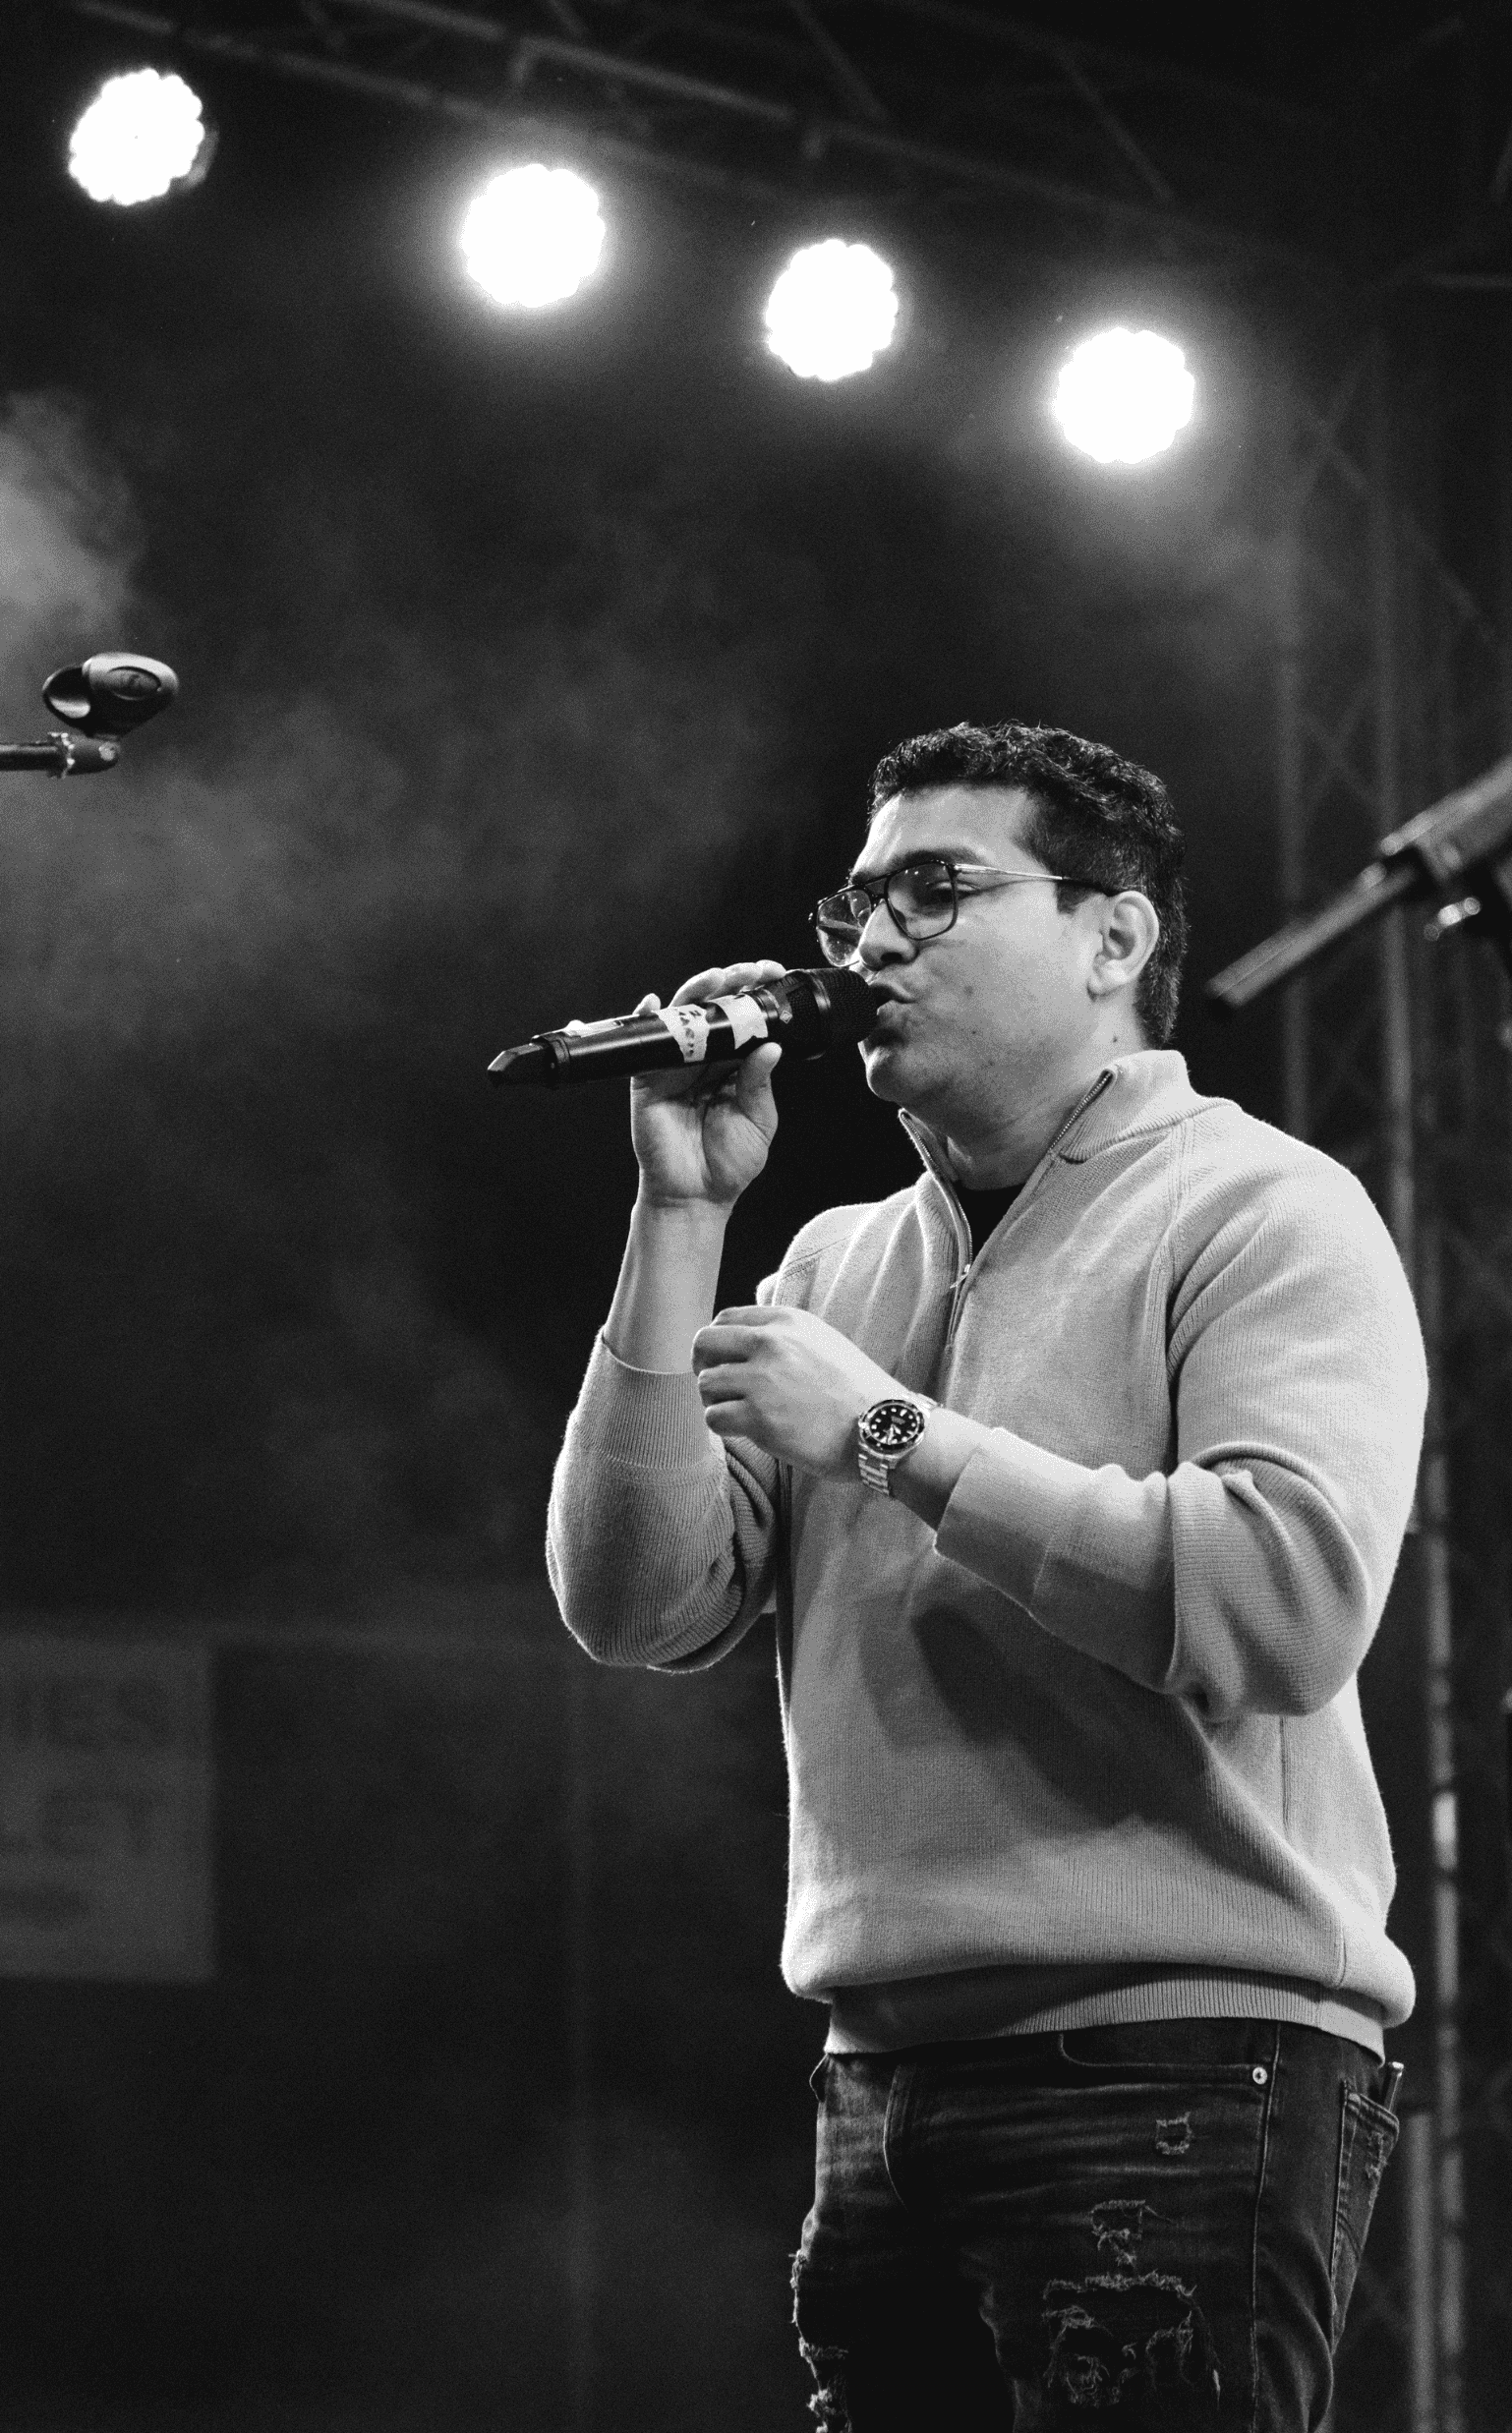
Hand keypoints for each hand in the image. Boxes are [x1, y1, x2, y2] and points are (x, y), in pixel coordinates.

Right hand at [629, 960, 788, 1210]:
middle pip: (713, 1009)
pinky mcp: (648, 1080)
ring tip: (717, 977)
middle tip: (751, 970)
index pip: (743, 1020)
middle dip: (731, 983)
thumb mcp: (759, 1119)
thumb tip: (771, 1046)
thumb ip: (760, 1082)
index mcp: (732, 1066)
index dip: (755, 994)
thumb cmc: (729, 1163)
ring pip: (683, 1017)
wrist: (697, 1196)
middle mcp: (704, 1060)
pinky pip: (646, 1043)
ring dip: (698, 991)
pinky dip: (649, 1018)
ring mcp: (674, 1066)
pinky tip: (657, 1002)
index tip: (773, 974)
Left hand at [691, 1304, 903, 1476]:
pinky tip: (744, 1431)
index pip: (726, 1318)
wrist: (884, 1427)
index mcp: (786, 1321)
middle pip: (704, 1343)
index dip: (717, 1343)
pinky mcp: (758, 1418)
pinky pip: (714, 1417)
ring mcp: (761, 1380)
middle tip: (718, 1388)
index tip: (722, 1361)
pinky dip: (723, 1427)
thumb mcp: (824, 1341)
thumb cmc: (859, 1391)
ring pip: (705, 1383)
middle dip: (704, 1365)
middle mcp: (770, 1343)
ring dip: (715, 1400)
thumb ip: (786, 1336)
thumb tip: (748, 1344)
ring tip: (736, 1413)